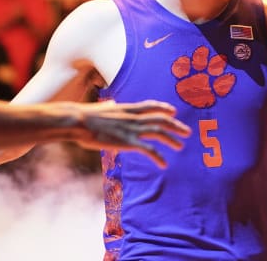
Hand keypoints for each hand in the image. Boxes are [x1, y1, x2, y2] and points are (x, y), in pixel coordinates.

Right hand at [69, 100, 190, 167]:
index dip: (164, 108)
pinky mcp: (128, 141)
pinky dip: (159, 156)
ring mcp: (131, 129)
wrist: (79, 121)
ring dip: (172, 139)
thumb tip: (111, 102)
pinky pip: (149, 149)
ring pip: (158, 132)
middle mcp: (133, 117)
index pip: (150, 106)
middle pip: (160, 119)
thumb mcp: (101, 108)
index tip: (174, 111)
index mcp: (127, 108)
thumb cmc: (85, 116)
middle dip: (175, 125)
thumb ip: (110, 105)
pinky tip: (164, 164)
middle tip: (187, 131)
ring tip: (180, 146)